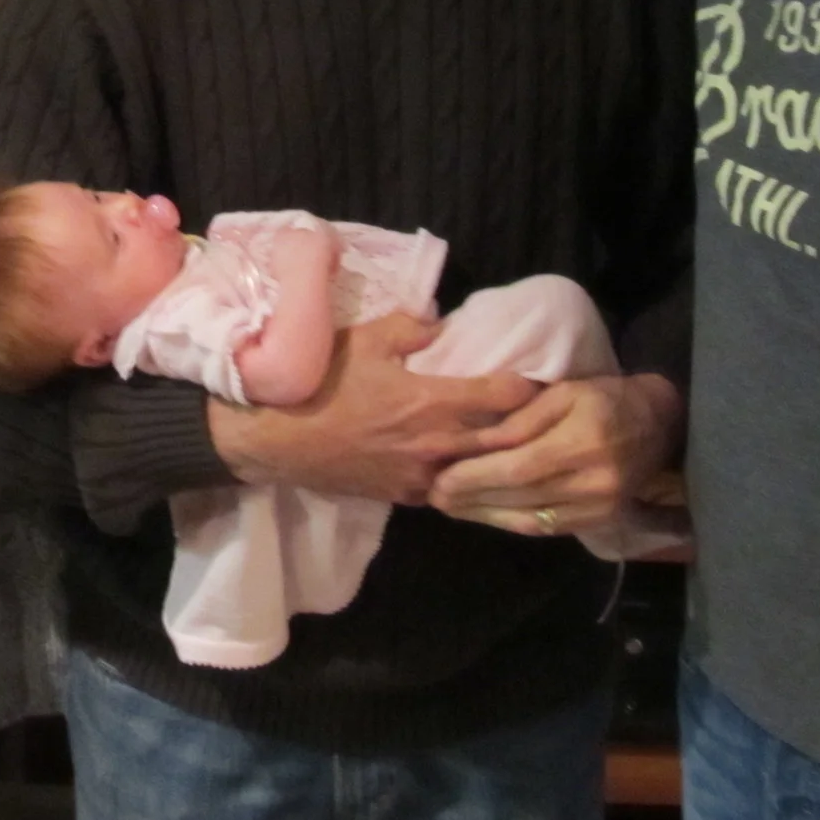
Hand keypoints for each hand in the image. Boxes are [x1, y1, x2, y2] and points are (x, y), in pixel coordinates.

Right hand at [209, 312, 534, 503]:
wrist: (278, 440)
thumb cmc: (322, 383)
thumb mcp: (366, 339)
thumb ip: (412, 327)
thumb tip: (444, 323)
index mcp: (434, 404)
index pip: (506, 397)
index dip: (529, 383)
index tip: (540, 373)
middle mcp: (439, 447)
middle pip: (507, 441)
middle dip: (527, 424)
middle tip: (542, 408)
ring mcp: (423, 477)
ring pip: (482, 471)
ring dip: (498, 456)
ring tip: (510, 439)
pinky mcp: (406, 496)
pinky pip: (450, 488)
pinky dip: (464, 476)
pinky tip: (466, 463)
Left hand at [429, 373, 681, 534]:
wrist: (658, 426)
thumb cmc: (603, 399)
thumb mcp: (562, 393)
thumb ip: (520, 419)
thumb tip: (476, 441)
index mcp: (582, 441)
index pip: (518, 466)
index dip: (475, 476)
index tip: (439, 478)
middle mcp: (593, 481)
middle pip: (520, 496)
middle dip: (471, 498)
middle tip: (434, 496)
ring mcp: (599, 507)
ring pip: (530, 519)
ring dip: (485, 515)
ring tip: (451, 507)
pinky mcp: (599, 522)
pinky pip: (547, 529)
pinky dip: (510, 522)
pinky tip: (484, 514)